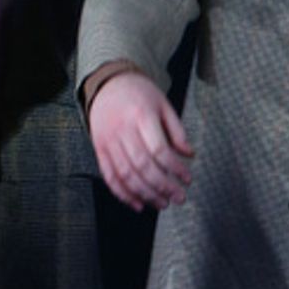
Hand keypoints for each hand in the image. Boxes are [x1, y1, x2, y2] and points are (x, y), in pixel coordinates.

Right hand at [88, 70, 193, 211]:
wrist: (107, 84)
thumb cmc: (138, 93)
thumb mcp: (162, 104)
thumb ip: (177, 130)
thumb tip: (189, 155)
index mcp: (141, 115)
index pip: (159, 150)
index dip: (175, 169)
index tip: (187, 179)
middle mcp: (122, 130)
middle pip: (142, 166)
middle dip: (163, 187)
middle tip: (179, 198)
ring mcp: (108, 141)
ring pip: (126, 175)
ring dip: (146, 194)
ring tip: (162, 204)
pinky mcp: (99, 149)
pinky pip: (109, 176)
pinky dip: (123, 194)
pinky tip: (138, 204)